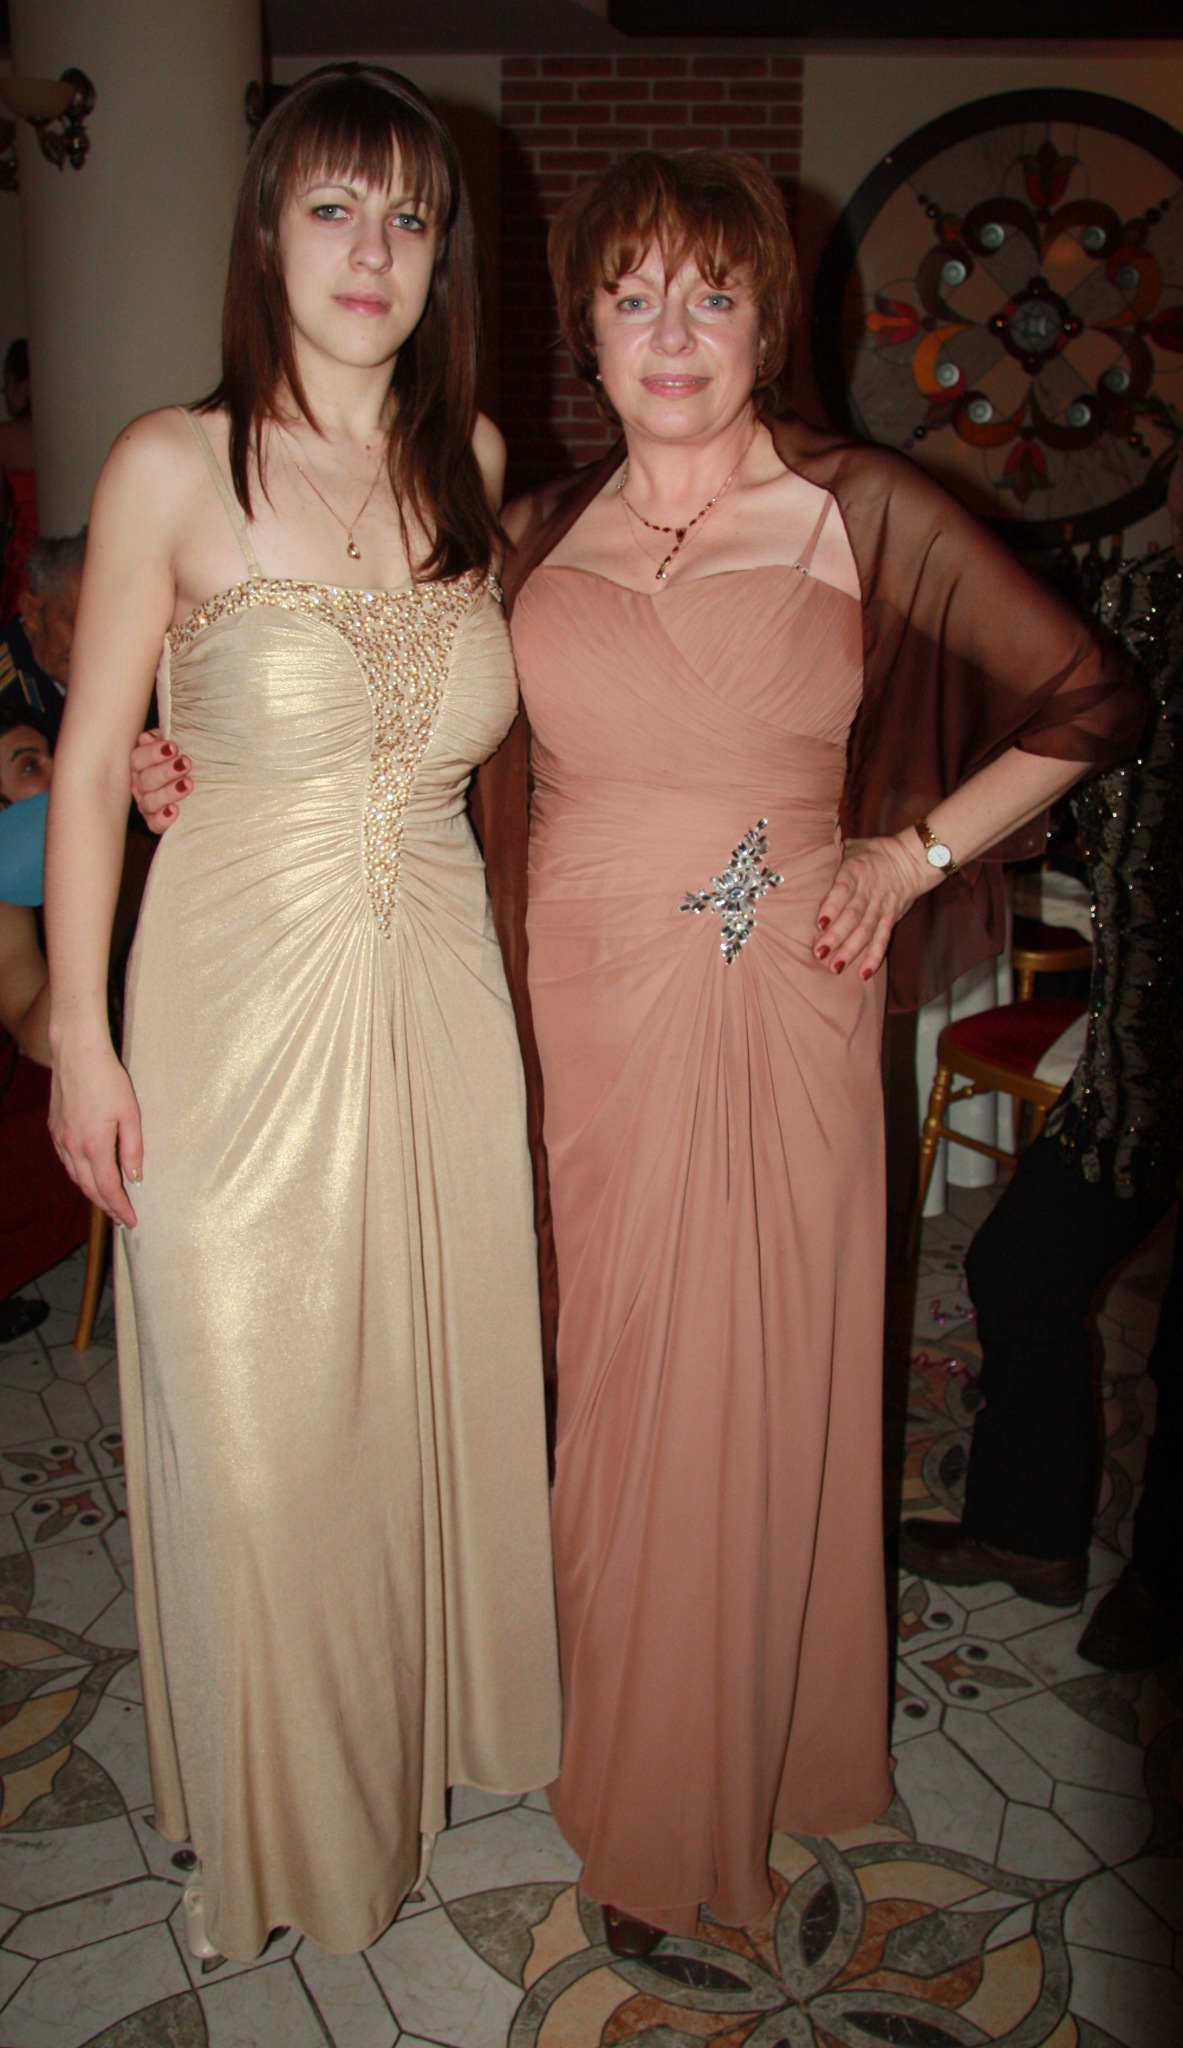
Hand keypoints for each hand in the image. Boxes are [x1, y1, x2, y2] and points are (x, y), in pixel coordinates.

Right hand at [50, 1037, 143, 1226]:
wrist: (77, 1054)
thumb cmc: (108, 1080)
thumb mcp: (130, 1114)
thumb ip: (133, 1149)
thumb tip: (135, 1178)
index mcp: (94, 1146)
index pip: (108, 1189)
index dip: (120, 1208)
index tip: (131, 1220)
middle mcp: (73, 1147)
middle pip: (89, 1188)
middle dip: (106, 1206)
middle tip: (121, 1219)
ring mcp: (60, 1138)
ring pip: (75, 1176)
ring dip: (91, 1192)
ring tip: (107, 1202)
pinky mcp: (55, 1128)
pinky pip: (66, 1161)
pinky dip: (79, 1174)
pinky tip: (88, 1174)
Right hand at [130, 727, 190, 832]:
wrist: (200, 787)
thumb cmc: (182, 760)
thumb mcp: (174, 746)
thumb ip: (161, 739)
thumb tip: (146, 738)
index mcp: (140, 765)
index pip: (138, 758)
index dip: (153, 753)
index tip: (173, 747)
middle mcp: (140, 785)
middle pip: (145, 780)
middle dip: (166, 771)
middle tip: (186, 763)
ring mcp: (146, 805)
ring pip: (150, 801)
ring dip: (169, 792)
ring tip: (188, 784)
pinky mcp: (156, 822)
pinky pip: (155, 824)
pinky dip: (163, 818)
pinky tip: (175, 810)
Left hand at [814, 831, 933, 981]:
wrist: (911, 859)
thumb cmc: (873, 853)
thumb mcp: (852, 847)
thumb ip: (832, 856)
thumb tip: (804, 858)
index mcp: (856, 870)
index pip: (844, 889)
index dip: (832, 906)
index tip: (820, 922)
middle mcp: (869, 890)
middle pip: (853, 915)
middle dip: (837, 935)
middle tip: (820, 952)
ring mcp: (881, 906)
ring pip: (866, 931)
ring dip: (851, 950)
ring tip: (836, 967)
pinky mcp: (891, 918)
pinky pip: (883, 939)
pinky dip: (875, 956)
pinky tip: (864, 973)